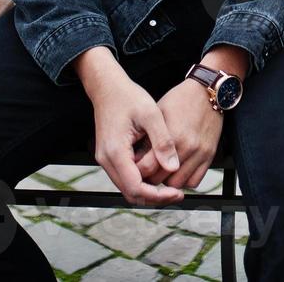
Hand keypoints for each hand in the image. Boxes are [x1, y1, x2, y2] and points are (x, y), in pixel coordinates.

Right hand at [88, 76, 183, 205]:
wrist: (107, 87)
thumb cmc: (128, 96)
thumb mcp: (151, 114)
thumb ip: (162, 142)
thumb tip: (173, 167)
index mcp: (116, 152)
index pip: (136, 188)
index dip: (158, 195)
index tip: (177, 193)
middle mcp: (106, 160)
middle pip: (131, 193)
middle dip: (155, 197)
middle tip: (178, 193)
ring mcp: (106, 159)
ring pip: (128, 187)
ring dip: (149, 191)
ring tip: (171, 187)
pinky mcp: (110, 156)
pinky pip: (126, 177)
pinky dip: (142, 181)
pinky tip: (159, 174)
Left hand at [133, 79, 222, 190]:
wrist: (207, 91)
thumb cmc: (180, 99)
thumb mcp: (157, 114)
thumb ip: (147, 139)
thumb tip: (135, 159)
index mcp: (172, 136)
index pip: (148, 168)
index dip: (137, 170)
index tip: (134, 167)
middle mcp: (187, 147)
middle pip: (161, 180)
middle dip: (150, 177)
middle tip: (146, 170)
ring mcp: (200, 153)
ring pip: (177, 184)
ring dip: (167, 180)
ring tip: (161, 170)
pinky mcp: (209, 155)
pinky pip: (194, 181)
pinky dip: (184, 180)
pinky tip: (177, 170)